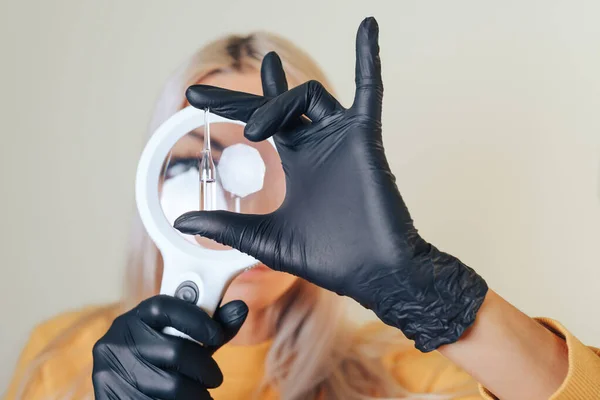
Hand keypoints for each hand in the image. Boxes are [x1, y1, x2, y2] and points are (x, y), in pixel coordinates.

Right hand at [92, 295, 246, 399]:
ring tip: (202, 395)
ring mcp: (109, 370)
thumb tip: (241, 308)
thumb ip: (212, 329)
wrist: (126, 392)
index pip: (164, 307)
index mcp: (135, 318)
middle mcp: (117, 340)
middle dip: (204, 368)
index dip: (195, 319)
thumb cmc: (163, 363)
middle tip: (215, 378)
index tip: (217, 334)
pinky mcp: (109, 396)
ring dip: (196, 394)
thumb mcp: (186, 342)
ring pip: (170, 385)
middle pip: (174, 351)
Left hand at [175, 17, 486, 351]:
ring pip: (309, 95)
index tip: (194, 101)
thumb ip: (226, 226)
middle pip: (278, 103)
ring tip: (256, 127)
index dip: (228, 109)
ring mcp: (340, 137)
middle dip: (240, 100)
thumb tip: (181, 222)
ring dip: (279, 101)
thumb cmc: (327, 258)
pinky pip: (369, 91)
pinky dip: (370, 59)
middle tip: (203, 98)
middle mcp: (317, 144)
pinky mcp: (364, 137)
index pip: (259, 124)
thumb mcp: (264, 239)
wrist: (371, 272)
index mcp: (297, 162)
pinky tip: (367, 27)